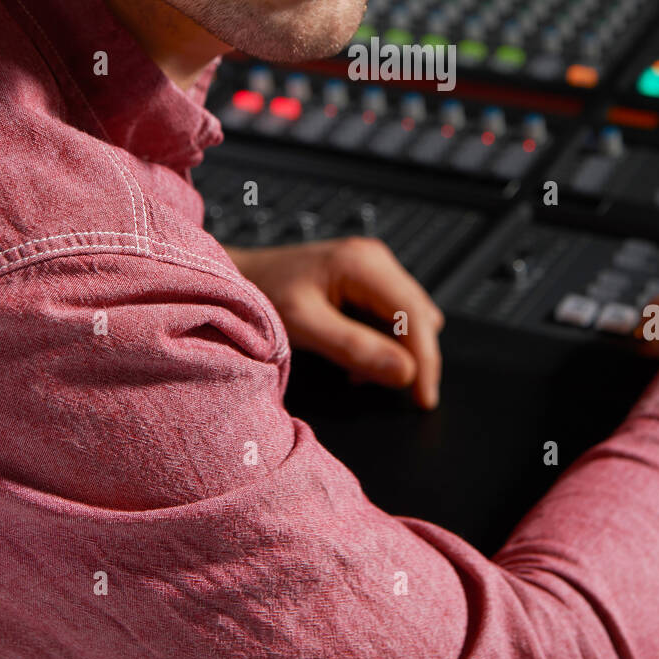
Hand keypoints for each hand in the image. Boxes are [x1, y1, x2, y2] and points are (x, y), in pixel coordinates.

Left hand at [223, 237, 443, 408]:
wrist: (233, 279)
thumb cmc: (260, 296)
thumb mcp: (304, 325)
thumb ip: (355, 348)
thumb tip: (405, 373)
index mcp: (364, 263)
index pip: (415, 316)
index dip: (425, 361)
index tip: (423, 399)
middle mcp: (375, 259)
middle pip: (421, 316)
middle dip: (412, 356)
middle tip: (385, 389)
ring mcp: (372, 267)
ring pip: (411, 318)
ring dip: (396, 350)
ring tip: (357, 370)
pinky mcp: (365, 280)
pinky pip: (392, 316)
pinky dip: (382, 342)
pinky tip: (354, 357)